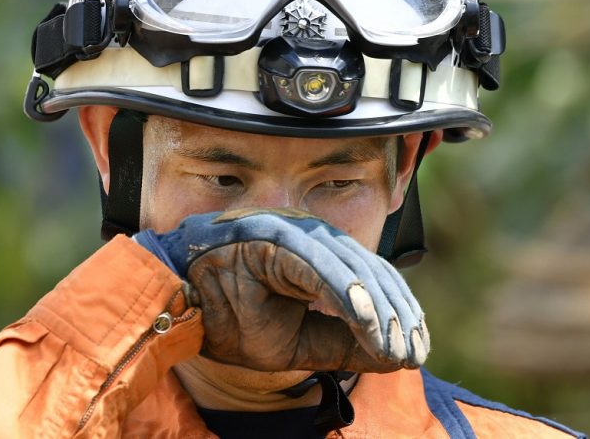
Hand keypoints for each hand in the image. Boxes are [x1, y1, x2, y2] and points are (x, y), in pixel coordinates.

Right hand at [135, 208, 429, 372]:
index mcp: (320, 256)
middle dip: (398, 315)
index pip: (374, 279)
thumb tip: (393, 359)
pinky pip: (317, 263)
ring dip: (377, 308)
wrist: (174, 303)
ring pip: (351, 265)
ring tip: (393, 347)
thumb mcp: (295, 343)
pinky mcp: (274, 236)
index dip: (401, 314)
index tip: (415, 351)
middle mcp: (313, 237)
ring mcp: (294, 232)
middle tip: (412, 355)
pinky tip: (366, 321)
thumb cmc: (230, 318)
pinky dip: (344, 290)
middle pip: (372, 271)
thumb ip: (341, 344)